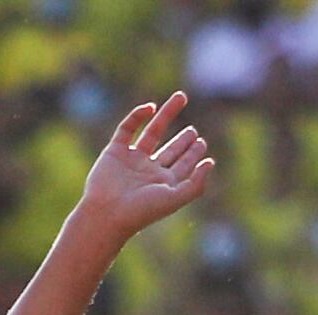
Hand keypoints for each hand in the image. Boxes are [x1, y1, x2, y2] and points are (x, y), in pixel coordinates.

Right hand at [77, 93, 212, 244]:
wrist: (107, 213)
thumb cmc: (142, 210)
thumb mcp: (175, 198)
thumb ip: (195, 184)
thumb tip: (210, 163)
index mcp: (163, 184)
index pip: (182, 165)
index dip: (193, 154)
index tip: (202, 143)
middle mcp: (149, 171)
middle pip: (170, 150)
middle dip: (182, 140)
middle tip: (193, 131)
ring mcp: (132, 160)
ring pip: (152, 132)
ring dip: (166, 115)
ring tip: (181, 98)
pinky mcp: (115, 150)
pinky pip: (127, 128)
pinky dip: (138, 116)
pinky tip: (151, 108)